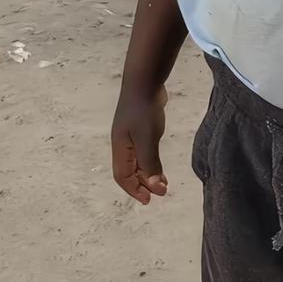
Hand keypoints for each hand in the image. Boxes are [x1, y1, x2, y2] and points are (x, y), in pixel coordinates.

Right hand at [111, 83, 168, 204]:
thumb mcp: (147, 139)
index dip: (134, 190)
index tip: (149, 200)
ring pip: (136, 160)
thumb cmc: (144, 110)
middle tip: (159, 193)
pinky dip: (150, 160)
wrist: (145, 81)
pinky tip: (159, 160)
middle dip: (142, 184)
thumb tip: (155, 188)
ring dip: (147, 173)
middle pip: (129, 170)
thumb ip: (150, 163)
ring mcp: (130, 134)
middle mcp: (122, 143)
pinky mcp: (140, 125)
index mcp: (120, 148)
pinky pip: (143, 149)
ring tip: (162, 182)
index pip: (122, 176)